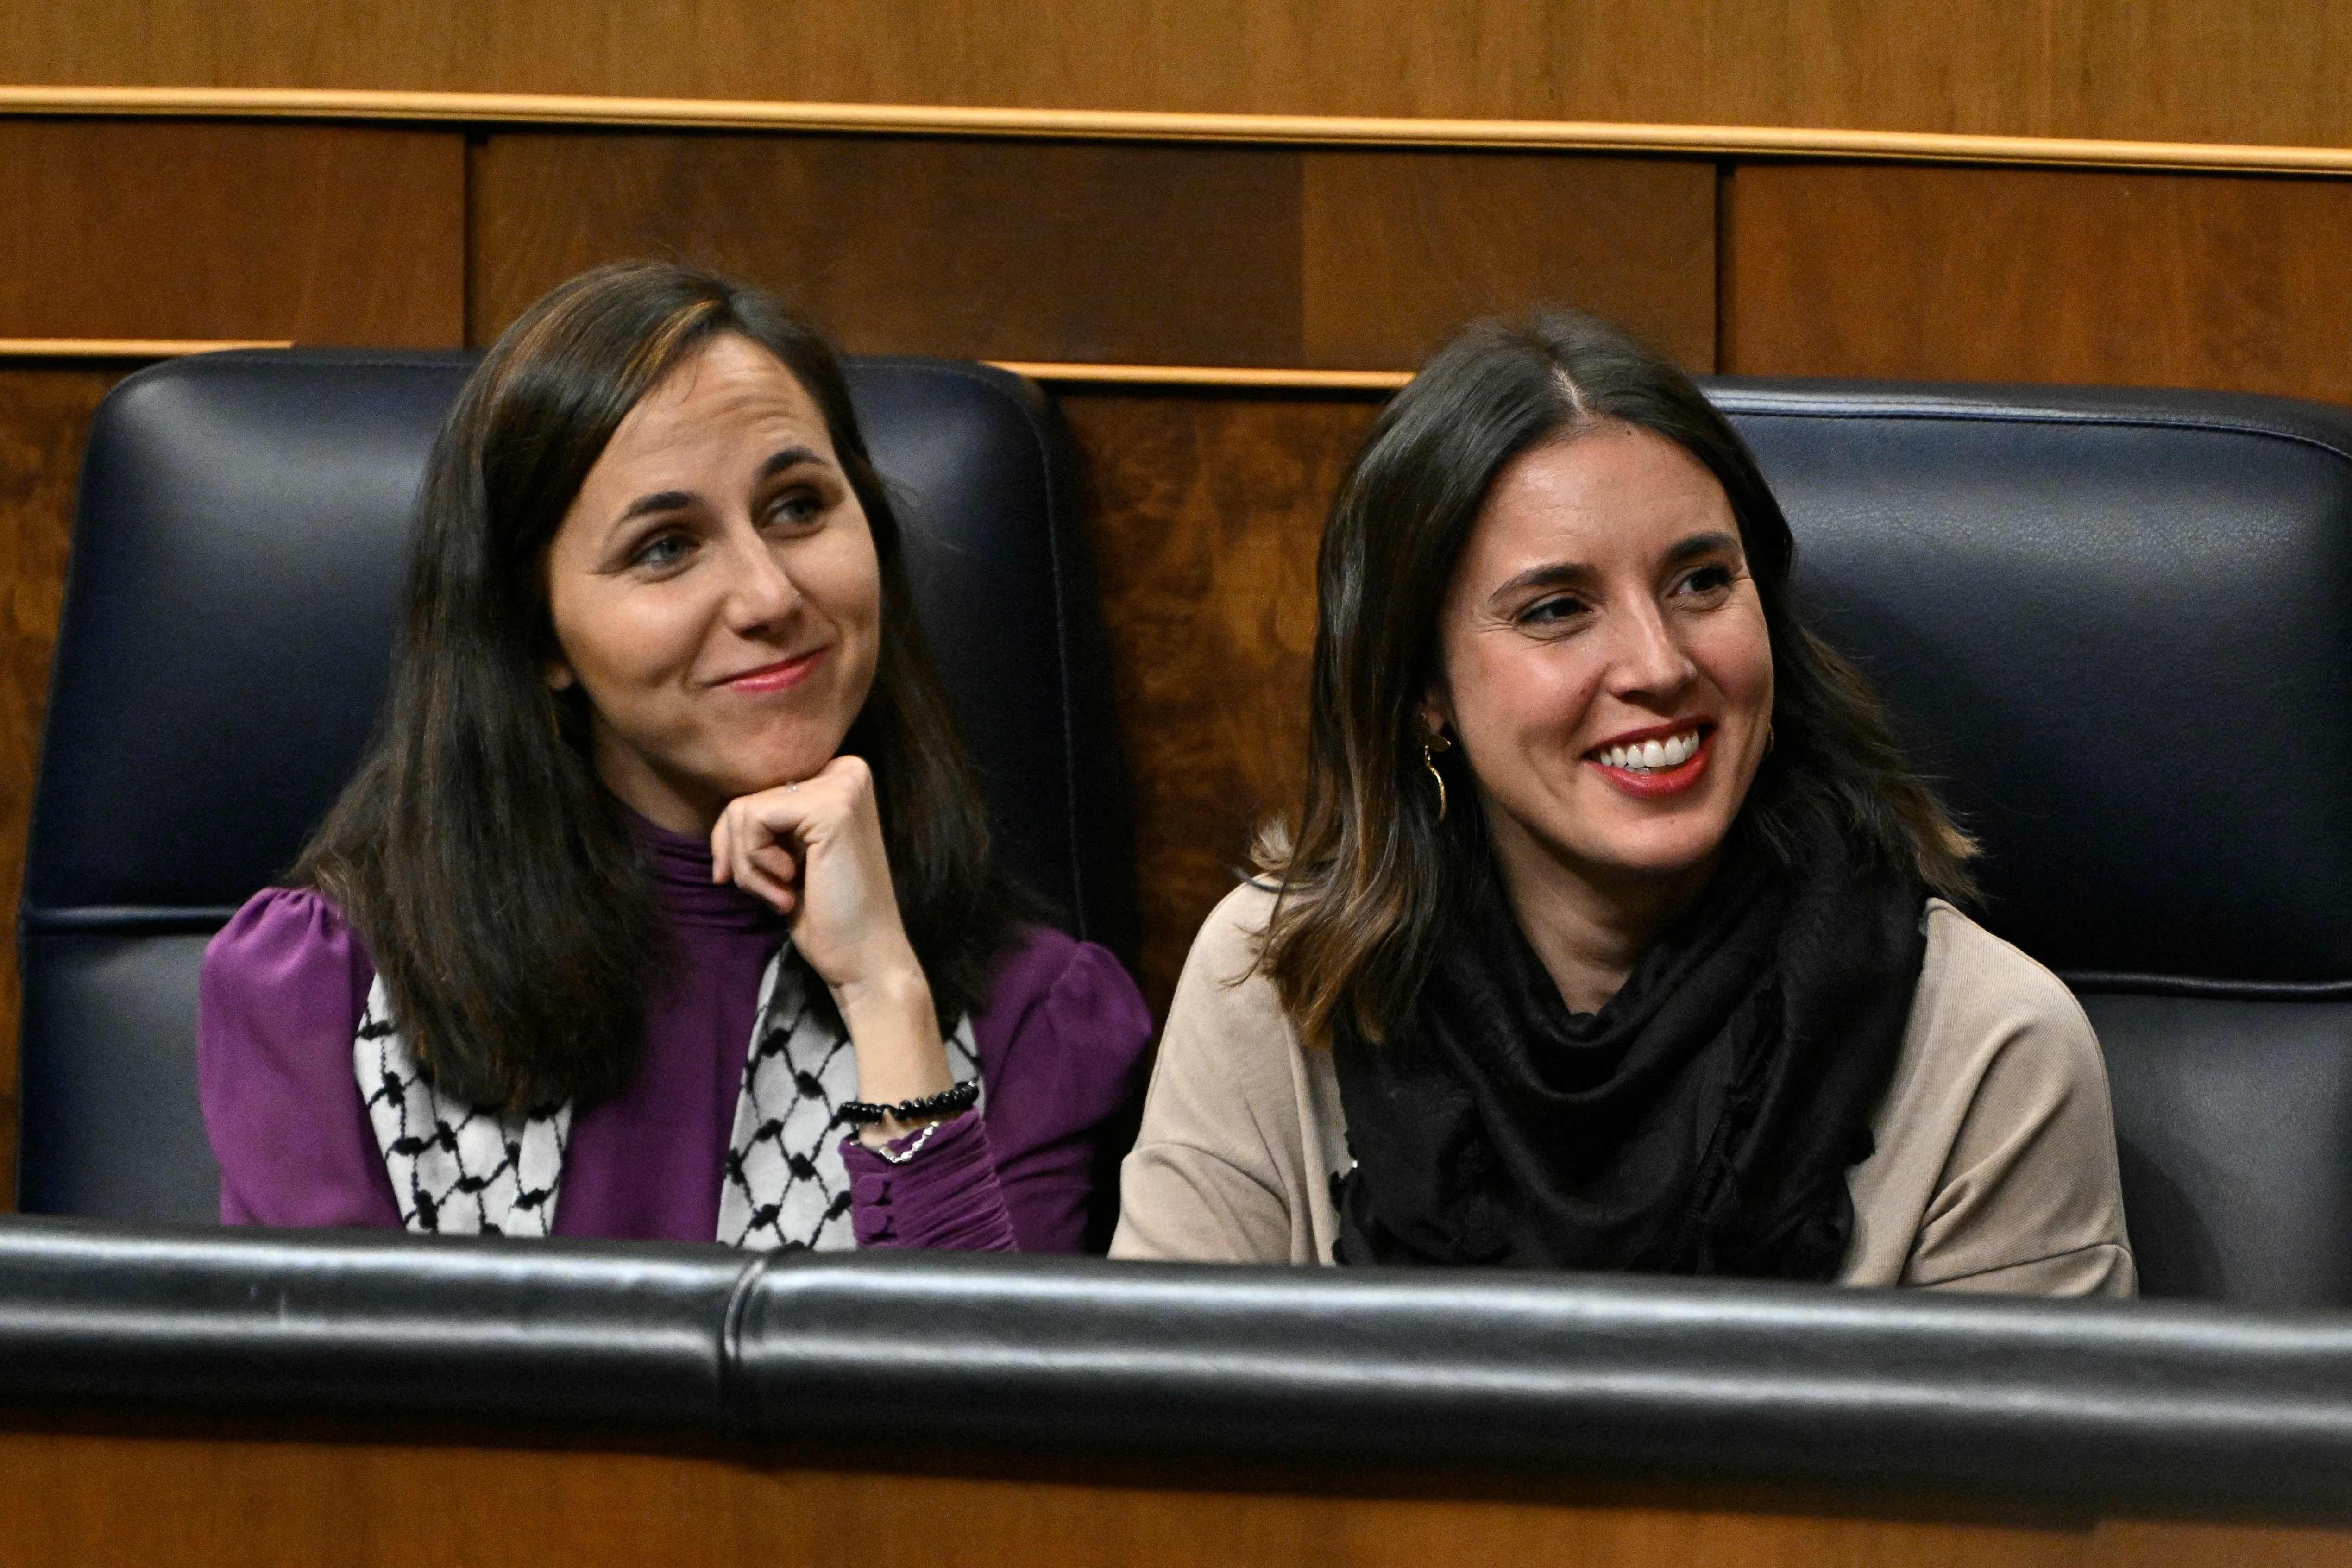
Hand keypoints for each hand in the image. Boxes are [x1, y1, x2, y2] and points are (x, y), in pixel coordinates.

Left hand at [710, 756, 951, 1122]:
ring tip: (784, 895)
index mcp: (840, 777)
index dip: (739, 841)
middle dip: (740, 855)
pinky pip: (750, 820)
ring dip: (747, 866)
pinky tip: (789, 892)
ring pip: (741, 810)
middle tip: (775, 894)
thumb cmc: (828, 916)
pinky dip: (753, 866)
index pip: (758, 791)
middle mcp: (847, 771)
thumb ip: (766, 823)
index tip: (758, 882)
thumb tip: (718, 816)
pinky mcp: (830, 808)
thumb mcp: (788, 855)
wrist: (866, 960)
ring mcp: (842, 787)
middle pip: (745, 797)